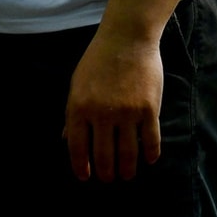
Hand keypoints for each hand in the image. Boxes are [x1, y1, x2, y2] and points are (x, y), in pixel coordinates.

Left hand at [63, 30, 162, 182]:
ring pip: (127, 154)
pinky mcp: (148, 109)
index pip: (77, 147)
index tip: (85, 177)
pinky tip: (148, 160)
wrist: (127, 38)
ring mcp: (126, 113)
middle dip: (105, 172)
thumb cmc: (98, 60)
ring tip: (126, 175)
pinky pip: (150, 140)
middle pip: (103, 156)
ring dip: (127, 169)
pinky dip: (150, 154)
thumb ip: (73, 113)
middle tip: (109, 178)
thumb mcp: (78, 84)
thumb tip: (66, 139)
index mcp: (79, 107)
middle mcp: (102, 114)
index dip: (80, 166)